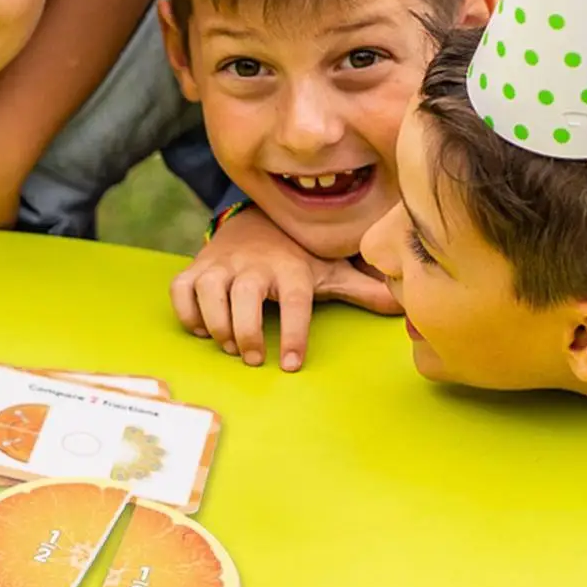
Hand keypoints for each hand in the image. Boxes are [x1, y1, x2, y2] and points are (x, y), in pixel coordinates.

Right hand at [170, 207, 400, 369]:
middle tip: (253, 359)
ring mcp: (221, 265)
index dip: (294, 332)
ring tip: (229, 347)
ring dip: (216, 324)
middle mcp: (254, 264)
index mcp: (292, 267)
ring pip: (209, 292)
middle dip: (246, 331)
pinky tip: (203, 329)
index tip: (290, 363)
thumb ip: (360, 289)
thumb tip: (404, 306)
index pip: (295, 300)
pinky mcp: (196, 268)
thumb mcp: (327, 271)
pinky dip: (187, 312)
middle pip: (245, 295)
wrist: (254, 222)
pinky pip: (182, 290)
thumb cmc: (295, 257)